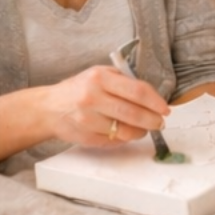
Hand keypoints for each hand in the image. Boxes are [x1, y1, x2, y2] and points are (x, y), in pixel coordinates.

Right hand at [42, 65, 170, 147]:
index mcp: (101, 78)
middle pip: (132, 113)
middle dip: (152, 120)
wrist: (49, 107)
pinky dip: (124, 138)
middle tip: (160, 122)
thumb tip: (152, 96)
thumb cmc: (80, 88)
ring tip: (145, 128)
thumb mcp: (101, 73)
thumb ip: (125, 81)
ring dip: (140, 132)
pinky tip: (126, 133)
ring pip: (124, 131)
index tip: (165, 108)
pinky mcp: (84, 136)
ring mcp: (87, 119)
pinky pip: (112, 141)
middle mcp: (92, 97)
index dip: (155, 102)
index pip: (137, 91)